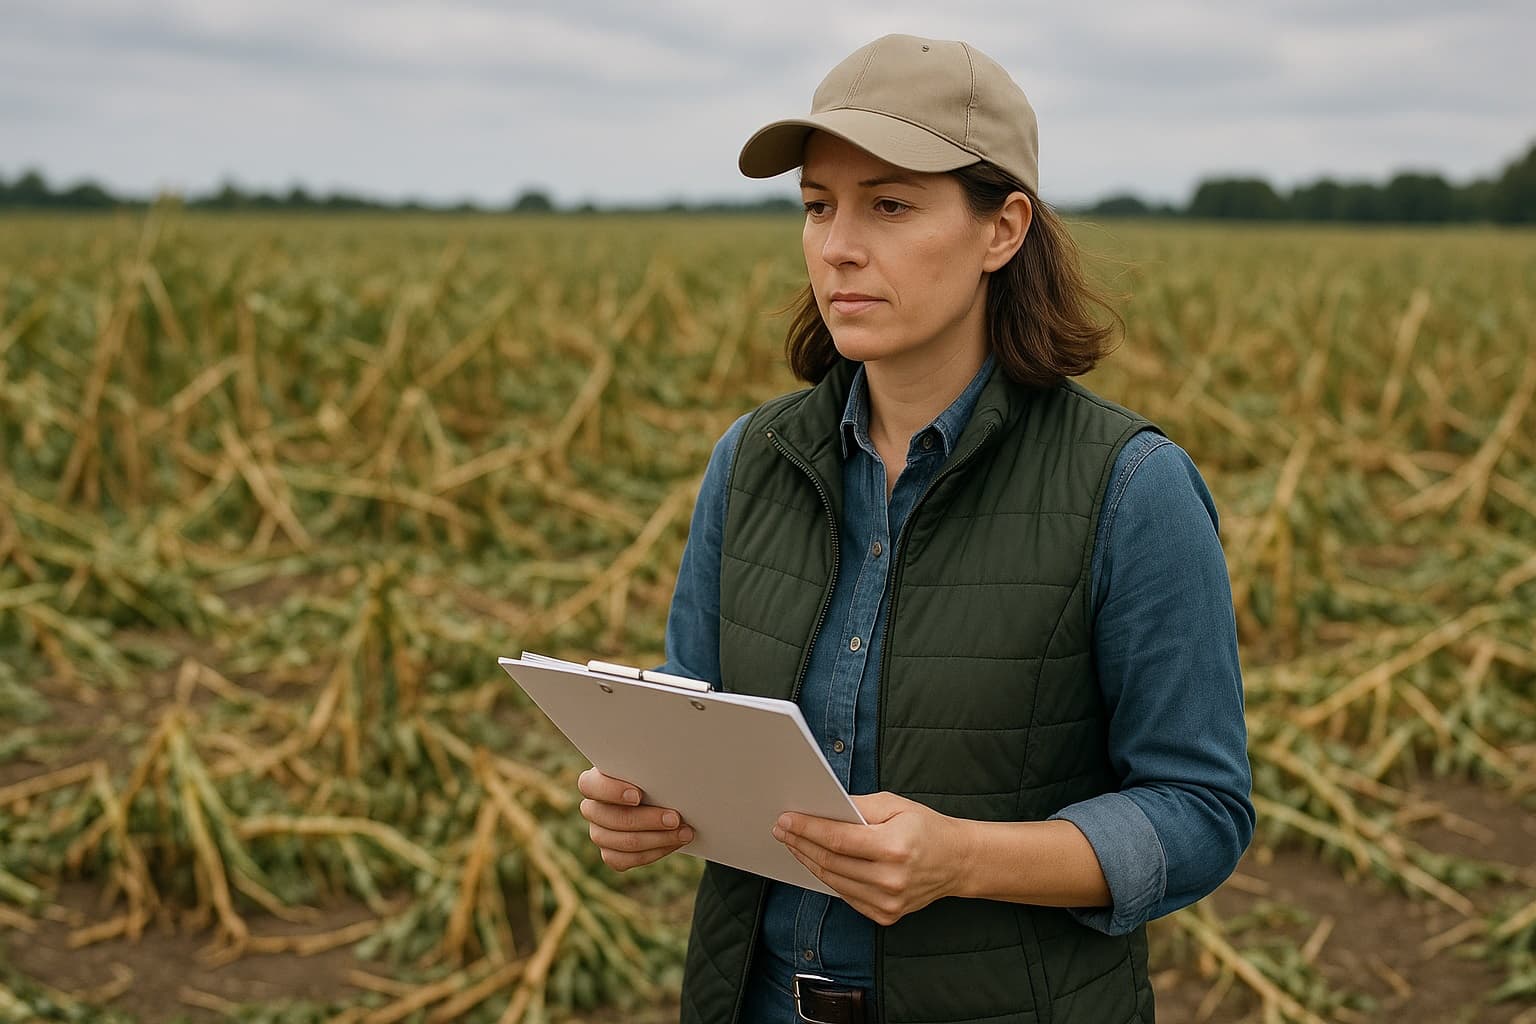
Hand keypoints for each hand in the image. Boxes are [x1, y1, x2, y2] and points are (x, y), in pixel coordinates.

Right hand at [577, 767, 694, 870]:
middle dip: (648, 820)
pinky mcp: (609, 853)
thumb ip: (650, 767)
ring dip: (657, 838)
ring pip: (622, 842)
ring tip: (684, 832)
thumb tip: (667, 770)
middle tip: (675, 818)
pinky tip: (673, 843)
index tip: (638, 795)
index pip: (590, 786)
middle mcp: (593, 809)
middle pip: (612, 819)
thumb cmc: (655, 775)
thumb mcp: (651, 767)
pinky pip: (625, 860)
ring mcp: (598, 833)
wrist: (663, 798)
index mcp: (594, 781)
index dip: (612, 791)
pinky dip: (653, 853)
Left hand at [771, 792, 970, 925]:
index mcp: (894, 848)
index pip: (838, 839)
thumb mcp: (896, 805)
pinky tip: (816, 861)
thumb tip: (824, 807)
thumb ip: (859, 806)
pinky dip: (828, 877)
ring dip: (809, 861)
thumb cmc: (926, 828)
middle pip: (831, 862)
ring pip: (834, 881)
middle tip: (781, 829)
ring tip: (793, 843)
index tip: (786, 820)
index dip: (807, 829)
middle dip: (801, 843)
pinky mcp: (885, 914)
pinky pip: (846, 895)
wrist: (957, 862)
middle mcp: (890, 879)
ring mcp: (888, 902)